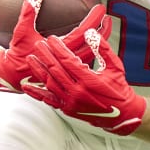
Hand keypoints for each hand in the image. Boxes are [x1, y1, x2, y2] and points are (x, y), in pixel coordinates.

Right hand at [0, 0, 100, 91]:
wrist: (13, 76)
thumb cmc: (18, 54)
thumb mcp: (21, 32)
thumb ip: (28, 13)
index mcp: (59, 50)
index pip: (83, 32)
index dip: (93, 20)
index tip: (100, 8)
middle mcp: (67, 59)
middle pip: (93, 45)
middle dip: (103, 30)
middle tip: (108, 17)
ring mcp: (69, 67)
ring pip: (92, 54)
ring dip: (100, 41)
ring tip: (105, 28)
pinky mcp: (67, 71)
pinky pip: (85, 61)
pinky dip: (93, 51)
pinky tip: (95, 44)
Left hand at [20, 26, 145, 135]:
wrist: (123, 116)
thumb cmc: (119, 89)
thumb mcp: (115, 66)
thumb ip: (102, 49)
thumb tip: (90, 33)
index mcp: (89, 80)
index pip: (67, 61)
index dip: (57, 49)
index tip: (51, 39)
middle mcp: (77, 92)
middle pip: (56, 70)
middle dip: (45, 55)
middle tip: (38, 44)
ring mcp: (71, 102)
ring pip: (50, 84)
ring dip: (39, 70)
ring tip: (31, 59)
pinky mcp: (67, 110)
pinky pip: (48, 100)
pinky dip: (36, 93)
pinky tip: (26, 86)